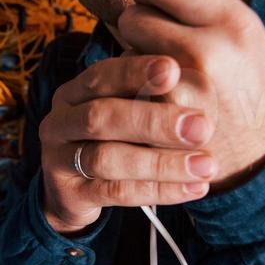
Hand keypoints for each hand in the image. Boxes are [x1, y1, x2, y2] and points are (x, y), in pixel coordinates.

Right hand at [39, 54, 217, 234]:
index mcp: (74, 91)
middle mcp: (61, 121)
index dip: (136, 71)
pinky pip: (117, 193)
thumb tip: (189, 73)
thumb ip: (150, 92)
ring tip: (205, 165)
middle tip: (202, 127)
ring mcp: (59, 159)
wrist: (75, 191)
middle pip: (101, 116)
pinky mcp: (71, 194)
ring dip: (161, 163)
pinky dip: (158, 190)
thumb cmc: (113, 139)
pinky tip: (193, 187)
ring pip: (107, 159)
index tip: (174, 70)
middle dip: (154, 121)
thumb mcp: (126, 109)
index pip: (102, 75)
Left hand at [117, 0, 264, 191]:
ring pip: (124, 51)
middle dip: (142, 27)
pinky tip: (156, 103)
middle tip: (164, 44)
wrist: (255, 160)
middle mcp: (206, 52)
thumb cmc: (246, 88)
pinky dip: (132, 92)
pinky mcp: (155, 120)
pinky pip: (122, 88)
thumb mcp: (248, 34)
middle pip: (133, 14)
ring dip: (135, 60)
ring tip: (167, 78)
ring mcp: (177, 89)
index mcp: (233, 22)